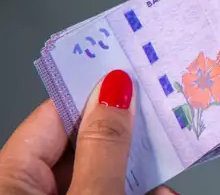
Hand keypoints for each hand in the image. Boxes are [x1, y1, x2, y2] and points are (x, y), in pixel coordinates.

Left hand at [0, 70, 177, 193]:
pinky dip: (134, 193)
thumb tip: (117, 88)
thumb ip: (104, 145)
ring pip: (99, 176)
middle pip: (83, 145)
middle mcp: (25, 190)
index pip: (55, 115)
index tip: (135, 75)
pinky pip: (103, 194)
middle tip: (163, 125)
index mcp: (9, 176)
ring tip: (166, 180)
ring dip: (140, 174)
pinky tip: (159, 194)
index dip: (98, 93)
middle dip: (129, 141)